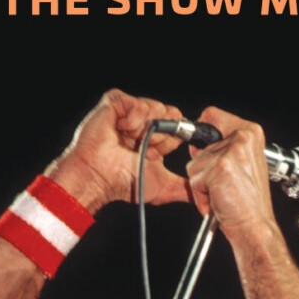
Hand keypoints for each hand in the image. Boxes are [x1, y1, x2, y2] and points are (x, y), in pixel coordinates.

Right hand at [48, 89, 191, 211]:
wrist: (97, 177)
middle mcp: (145, 123)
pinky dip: (133, 119)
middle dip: (161, 135)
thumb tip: (200, 196)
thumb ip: (183, 188)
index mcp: (156, 138)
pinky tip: (122, 131)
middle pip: (172, 115)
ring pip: (157, 107)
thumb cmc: (123, 183)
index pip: (181, 127)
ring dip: (145, 129)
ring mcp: (130, 111)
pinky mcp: (116, 102)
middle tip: (144, 148)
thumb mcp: (162, 186)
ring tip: (130, 140)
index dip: (174, 139)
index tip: (159, 152)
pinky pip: (138, 103)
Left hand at [186, 107, 276, 238]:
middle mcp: (243, 138)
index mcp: (251, 132)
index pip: (211, 115)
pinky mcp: (219, 169)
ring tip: (223, 193)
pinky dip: (201, 195)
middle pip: (199, 145)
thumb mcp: (242, 163)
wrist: (255, 225)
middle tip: (224, 183)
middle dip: (204, 168)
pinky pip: (194, 180)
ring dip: (202, 183)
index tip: (209, 152)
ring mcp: (231, 153)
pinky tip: (219, 200)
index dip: (203, 136)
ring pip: (194, 164)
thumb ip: (223, 147)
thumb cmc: (248, 201)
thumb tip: (195, 144)